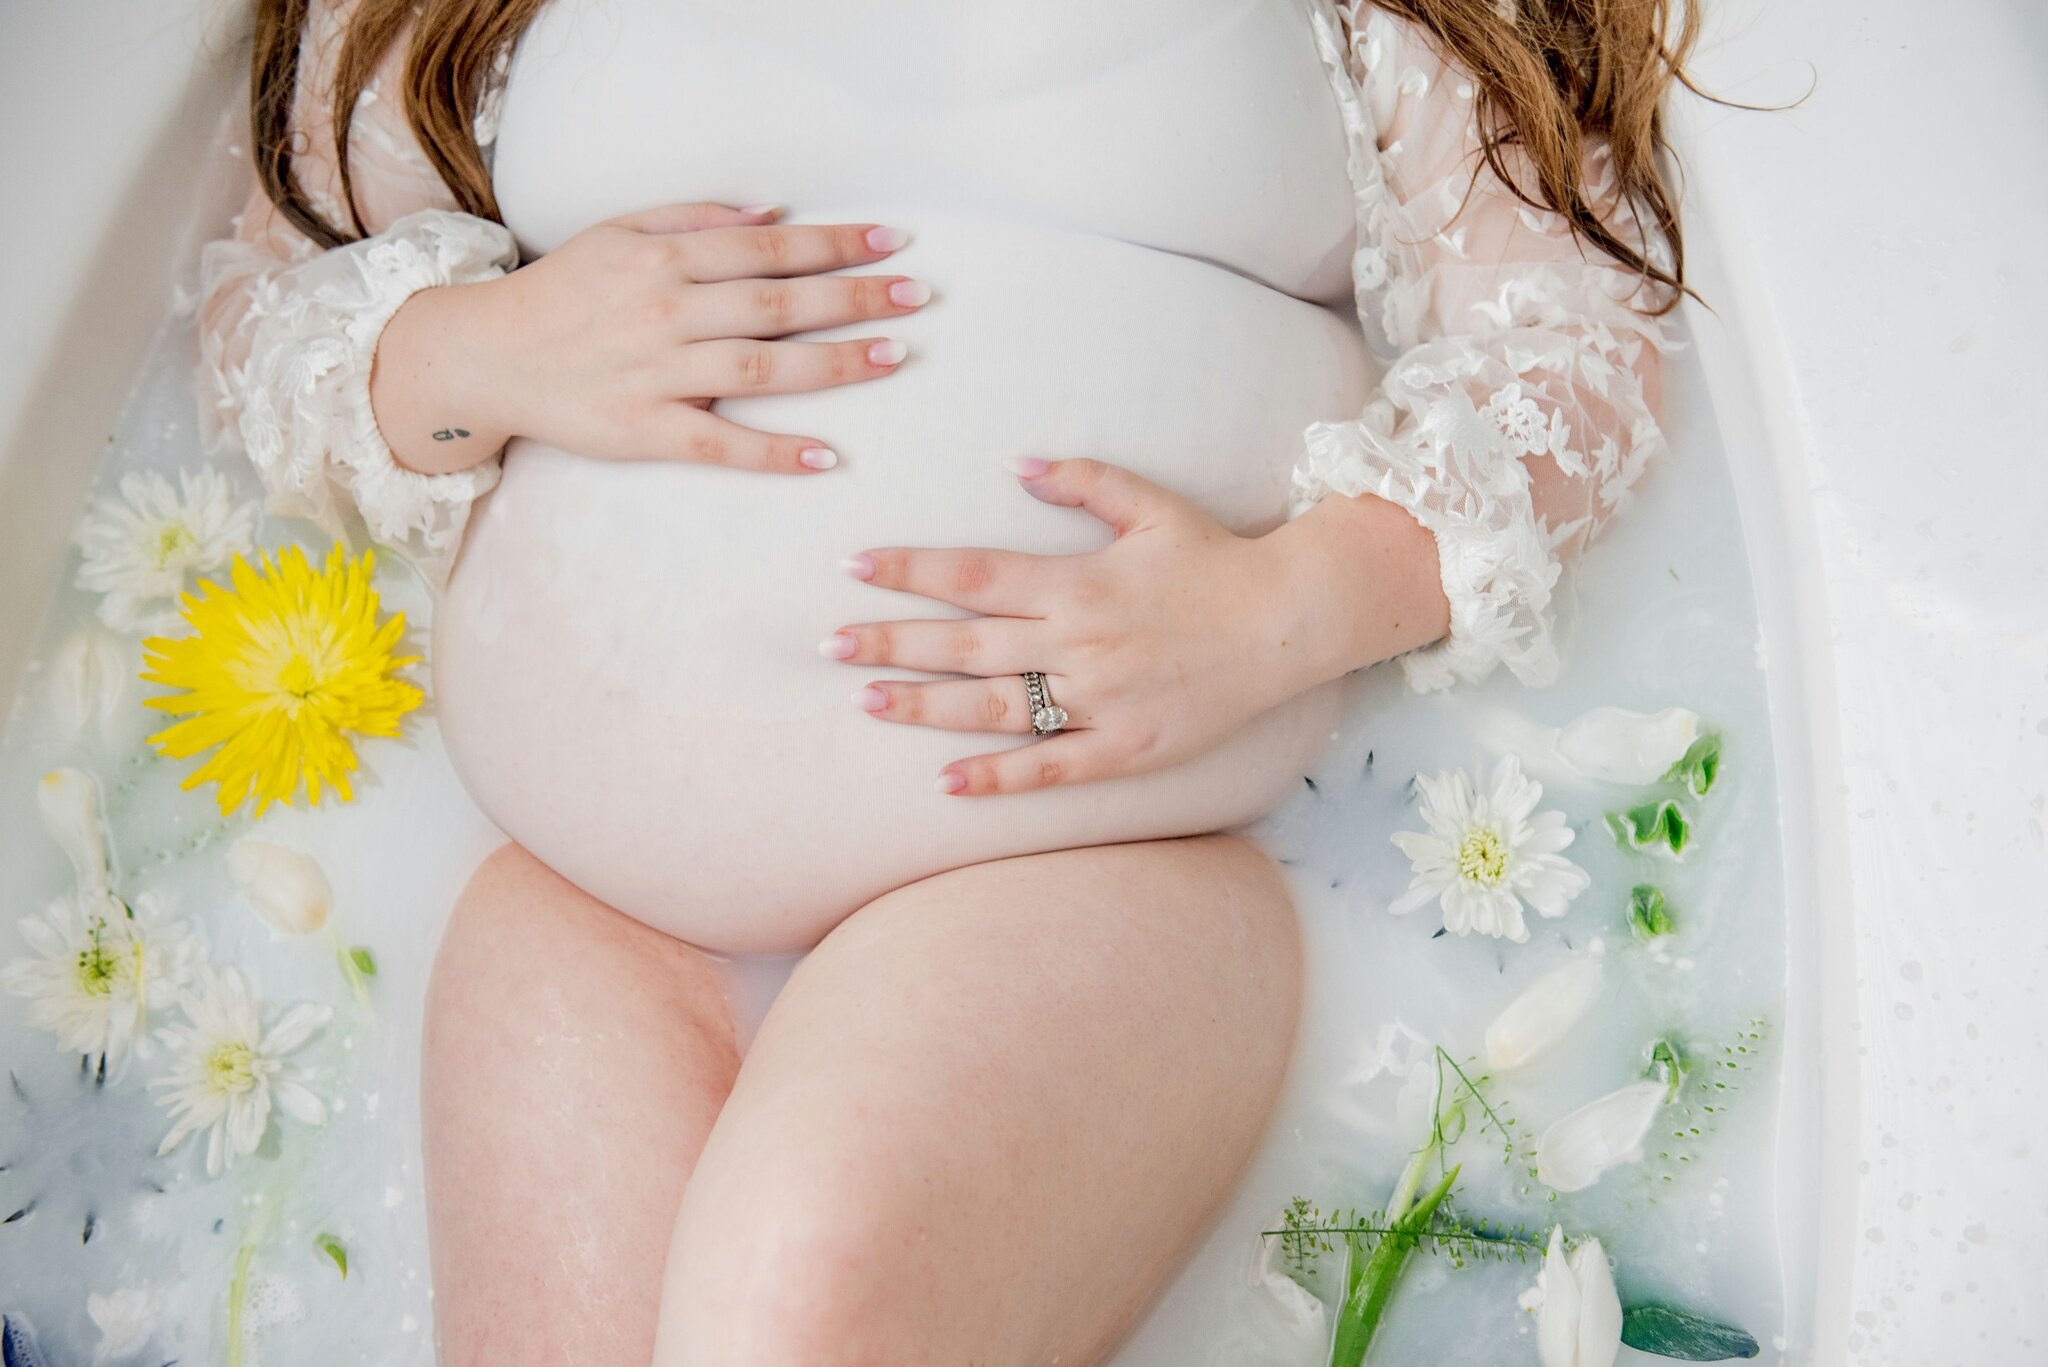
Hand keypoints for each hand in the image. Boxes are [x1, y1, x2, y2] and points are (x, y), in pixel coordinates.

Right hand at [372, 201, 928, 476]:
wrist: (484, 355)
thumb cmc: (560, 293)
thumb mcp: (619, 233)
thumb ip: (695, 219)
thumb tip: (771, 213)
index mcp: (666, 260)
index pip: (769, 249)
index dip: (835, 245)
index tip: (892, 243)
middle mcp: (667, 312)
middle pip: (779, 303)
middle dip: (855, 297)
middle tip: (917, 296)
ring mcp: (657, 373)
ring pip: (761, 366)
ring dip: (833, 363)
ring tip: (894, 356)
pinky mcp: (643, 430)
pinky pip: (719, 443)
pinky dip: (774, 452)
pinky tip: (826, 457)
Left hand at [821, 458, 1373, 795]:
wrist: (1288, 622)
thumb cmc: (1216, 559)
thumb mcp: (1152, 505)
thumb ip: (1082, 482)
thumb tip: (1015, 465)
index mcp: (1077, 582)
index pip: (973, 574)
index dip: (910, 570)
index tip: (853, 567)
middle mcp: (1079, 644)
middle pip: (965, 644)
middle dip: (891, 641)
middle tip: (828, 642)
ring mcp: (1099, 702)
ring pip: (994, 708)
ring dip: (924, 706)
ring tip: (865, 699)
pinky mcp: (1123, 749)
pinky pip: (1050, 768)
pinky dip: (998, 777)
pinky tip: (946, 782)